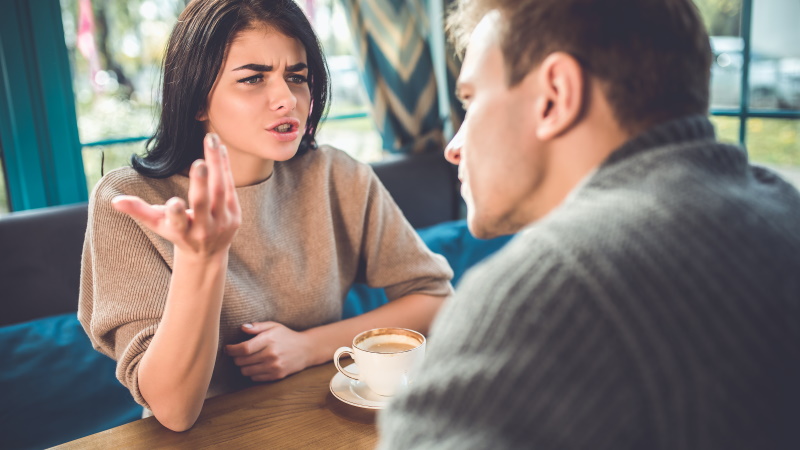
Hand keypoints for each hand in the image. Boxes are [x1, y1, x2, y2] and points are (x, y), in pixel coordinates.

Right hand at [111, 133, 240, 257]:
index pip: (178, 223)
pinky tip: (220, 147)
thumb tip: (115, 201)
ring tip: (210, 139)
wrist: (208, 253)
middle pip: (202, 204)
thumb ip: (139, 211)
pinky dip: (225, 167)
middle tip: (199, 163)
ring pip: (220, 191)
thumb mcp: (158, 224)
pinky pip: (230, 187)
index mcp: (181, 232)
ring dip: (217, 164)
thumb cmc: (178, 233)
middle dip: (200, 184)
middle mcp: (203, 229)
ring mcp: (222, 223)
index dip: (176, 213)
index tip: (173, 202)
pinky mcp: (236, 216)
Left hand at [225, 322, 315, 381]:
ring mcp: (274, 366)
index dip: (231, 350)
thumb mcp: (274, 326)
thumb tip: (242, 327)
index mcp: (269, 339)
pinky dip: (252, 372)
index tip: (227, 348)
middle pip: (242, 361)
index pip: (244, 348)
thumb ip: (257, 326)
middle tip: (238, 353)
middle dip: (236, 357)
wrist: (306, 349)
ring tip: (247, 360)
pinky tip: (257, 366)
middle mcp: (271, 354)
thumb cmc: (287, 336)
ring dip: (243, 366)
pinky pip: (255, 378)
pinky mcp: (276, 376)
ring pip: (246, 371)